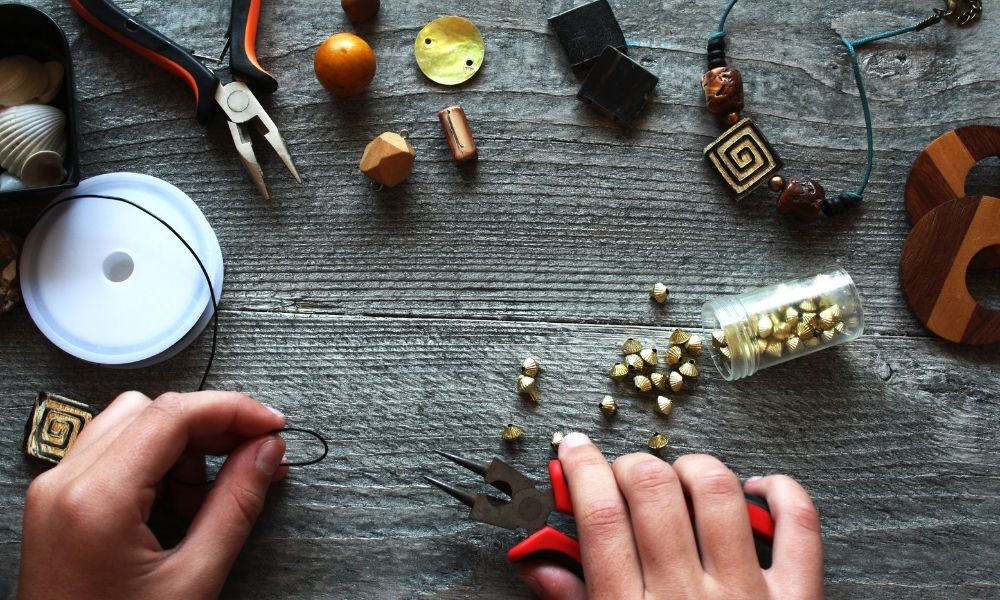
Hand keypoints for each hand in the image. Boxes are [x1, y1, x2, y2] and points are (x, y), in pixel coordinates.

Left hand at [19, 390, 287, 599]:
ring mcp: (55, 492)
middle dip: (210, 426)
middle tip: (256, 454)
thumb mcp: (193, 579)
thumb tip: (265, 451)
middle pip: (151, 411)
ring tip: (213, 492)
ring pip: (131, 424)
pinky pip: (112, 453)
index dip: (233, 410)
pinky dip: (156, 462)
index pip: (173, 415)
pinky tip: (183, 499)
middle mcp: (64, 484)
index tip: (272, 425)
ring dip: (183, 445)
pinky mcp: (58, 504)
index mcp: (96, 500)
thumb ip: (235, 505)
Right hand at [518, 433, 823, 599]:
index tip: (573, 449)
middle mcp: (688, 598)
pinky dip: (781, 491)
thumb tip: (537, 559)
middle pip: (654, 493)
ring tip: (678, 477)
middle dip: (630, 464)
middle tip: (623, 471)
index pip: (600, 518)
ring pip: (718, 493)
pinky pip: (798, 524)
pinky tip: (755, 487)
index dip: (582, 470)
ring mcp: (746, 594)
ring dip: (691, 468)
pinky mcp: (797, 597)